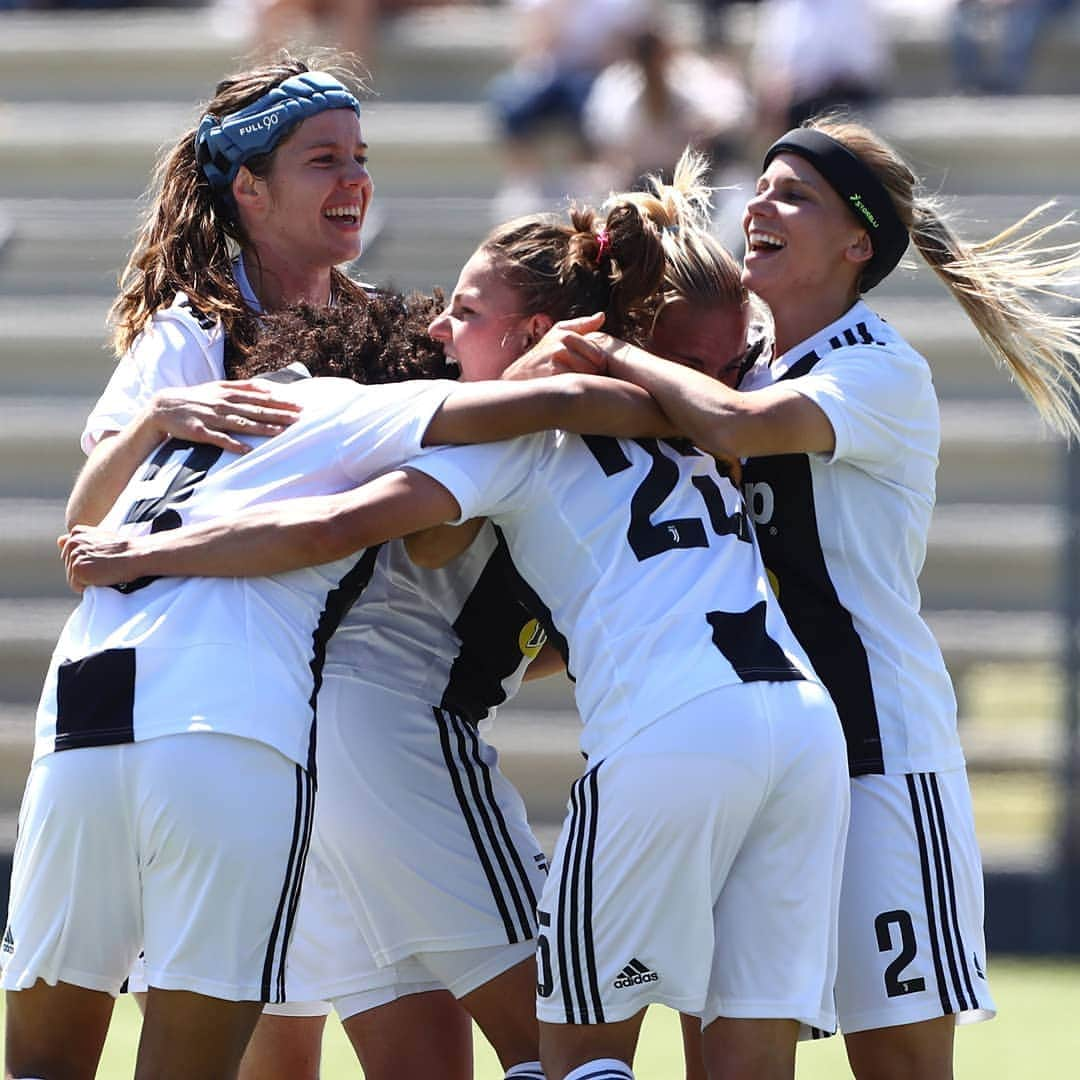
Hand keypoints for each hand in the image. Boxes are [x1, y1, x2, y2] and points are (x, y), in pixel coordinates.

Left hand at [58, 526, 136, 591]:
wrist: (136, 555)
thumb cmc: (123, 549)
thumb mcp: (99, 538)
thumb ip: (78, 539)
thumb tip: (59, 540)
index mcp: (76, 533)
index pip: (71, 557)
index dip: (88, 563)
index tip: (103, 559)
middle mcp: (72, 543)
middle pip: (70, 568)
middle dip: (86, 572)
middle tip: (106, 566)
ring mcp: (73, 556)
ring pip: (72, 579)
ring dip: (88, 580)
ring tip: (105, 571)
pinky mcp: (77, 569)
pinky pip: (77, 587)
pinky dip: (89, 587)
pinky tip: (102, 577)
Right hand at [148, 380, 301, 452]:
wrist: (162, 407)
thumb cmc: (195, 398)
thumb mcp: (217, 387)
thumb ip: (242, 386)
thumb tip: (266, 387)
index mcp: (228, 394)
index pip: (259, 397)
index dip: (280, 401)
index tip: (299, 404)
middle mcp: (222, 404)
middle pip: (255, 410)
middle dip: (278, 413)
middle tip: (299, 417)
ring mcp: (211, 418)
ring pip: (241, 423)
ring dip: (261, 427)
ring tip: (281, 432)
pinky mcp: (200, 431)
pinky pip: (219, 439)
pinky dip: (233, 444)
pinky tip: (247, 450)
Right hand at [501, 313, 609, 379]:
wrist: (515, 377)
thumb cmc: (540, 357)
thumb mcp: (557, 336)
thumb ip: (581, 326)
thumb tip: (602, 315)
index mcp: (565, 333)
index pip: (599, 353)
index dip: (597, 366)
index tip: (588, 372)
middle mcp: (561, 340)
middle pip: (595, 363)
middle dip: (593, 375)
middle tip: (580, 381)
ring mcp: (556, 354)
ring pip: (588, 373)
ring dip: (584, 382)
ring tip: (571, 385)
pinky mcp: (552, 371)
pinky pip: (577, 381)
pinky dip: (574, 388)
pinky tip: (565, 390)